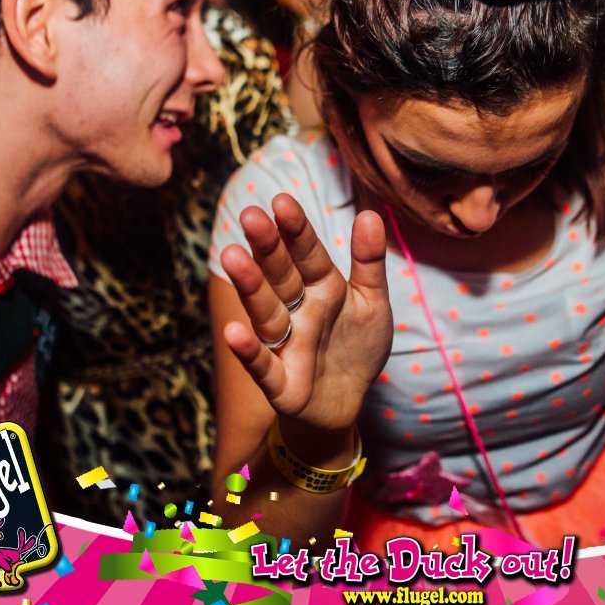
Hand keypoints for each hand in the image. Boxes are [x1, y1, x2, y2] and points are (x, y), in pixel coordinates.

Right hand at [218, 193, 392, 435]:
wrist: (347, 403)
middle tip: (251, 216)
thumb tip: (370, 213)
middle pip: (281, 277)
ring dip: (250, 287)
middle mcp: (298, 312)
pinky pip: (263, 366)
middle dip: (268, 248)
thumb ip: (369, 261)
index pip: (307, 255)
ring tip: (232, 257)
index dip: (297, 231)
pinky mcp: (281, 384)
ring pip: (267, 313)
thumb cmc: (355, 347)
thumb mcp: (372, 301)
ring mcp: (286, 346)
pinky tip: (234, 332)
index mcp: (322, 288)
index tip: (283, 201)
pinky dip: (249, 351)